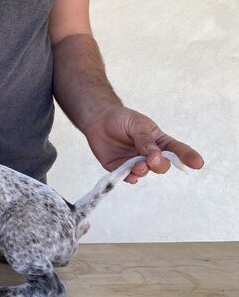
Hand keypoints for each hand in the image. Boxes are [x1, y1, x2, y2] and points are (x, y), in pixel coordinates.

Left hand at [83, 105, 203, 183]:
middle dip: (159, 164)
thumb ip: (145, 140)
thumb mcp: (137, 125)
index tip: (198, 163)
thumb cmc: (122, 119)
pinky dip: (130, 177)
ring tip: (138, 165)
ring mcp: (135, 162)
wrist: (98, 120)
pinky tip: (131, 175)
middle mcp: (149, 154)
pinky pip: (128, 177)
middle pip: (161, 165)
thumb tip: (155, 156)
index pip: (177, 150)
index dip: (188, 157)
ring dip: (143, 170)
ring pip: (145, 172)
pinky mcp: (120, 168)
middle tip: (152, 159)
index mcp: (159, 141)